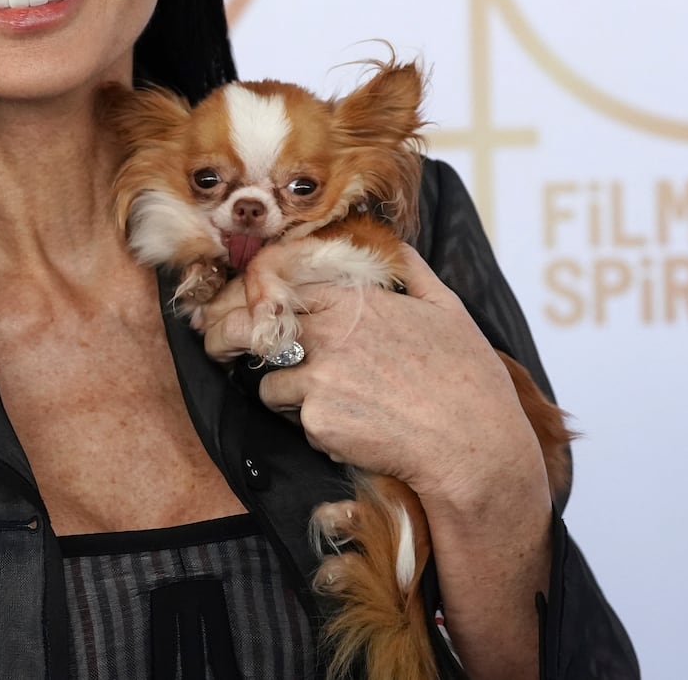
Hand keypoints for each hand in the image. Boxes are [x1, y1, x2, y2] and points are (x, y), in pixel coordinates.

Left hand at [196, 244, 544, 510]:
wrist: (473, 446)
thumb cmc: (467, 378)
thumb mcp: (445, 306)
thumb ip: (409, 267)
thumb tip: (392, 241)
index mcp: (351, 299)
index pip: (272, 279)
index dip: (244, 290)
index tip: (233, 299)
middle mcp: (326, 332)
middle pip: (243, 325)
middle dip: (220, 332)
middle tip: (214, 341)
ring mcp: (318, 377)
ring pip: (270, 379)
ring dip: (287, 390)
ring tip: (335, 400)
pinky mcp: (316, 421)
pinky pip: (298, 420)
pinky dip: (317, 426)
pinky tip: (356, 427)